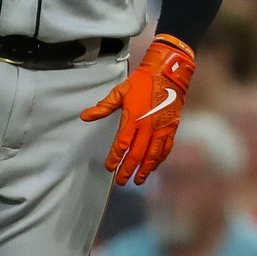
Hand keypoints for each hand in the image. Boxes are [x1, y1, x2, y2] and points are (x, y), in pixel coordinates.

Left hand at [80, 34, 195, 185]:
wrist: (168, 74)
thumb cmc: (141, 82)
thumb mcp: (119, 92)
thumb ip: (103, 107)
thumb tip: (84, 116)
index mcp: (133, 119)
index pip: (121, 144)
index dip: (115, 158)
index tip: (109, 167)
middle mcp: (147, 127)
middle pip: (136, 155)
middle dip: (128, 169)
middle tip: (121, 181)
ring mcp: (161, 129)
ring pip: (152, 156)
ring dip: (144, 170)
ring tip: (138, 180)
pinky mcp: (171, 128)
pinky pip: (165, 149)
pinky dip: (158, 160)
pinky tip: (153, 167)